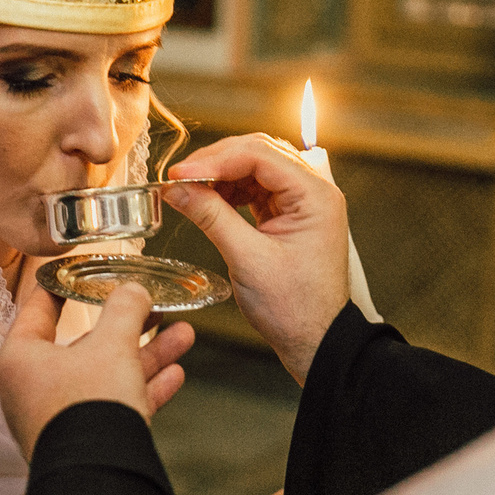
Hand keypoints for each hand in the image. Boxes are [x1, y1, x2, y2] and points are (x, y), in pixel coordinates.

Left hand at [0, 281, 194, 457]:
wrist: (99, 478)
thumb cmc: (89, 405)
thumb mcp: (111, 344)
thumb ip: (124, 310)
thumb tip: (134, 290)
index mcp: (21, 358)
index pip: (38, 309)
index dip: (63, 285)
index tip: (80, 269)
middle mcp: (34, 388)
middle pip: (83, 344)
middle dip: (128, 325)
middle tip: (154, 306)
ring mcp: (60, 417)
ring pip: (107, 375)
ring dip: (147, 355)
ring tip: (184, 335)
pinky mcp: (84, 440)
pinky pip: (116, 405)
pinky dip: (145, 389)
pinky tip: (176, 374)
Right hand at [163, 134, 348, 382]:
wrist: (315, 340)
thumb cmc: (296, 309)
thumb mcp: (247, 259)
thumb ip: (211, 217)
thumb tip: (178, 189)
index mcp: (315, 196)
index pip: (260, 155)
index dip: (215, 160)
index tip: (180, 173)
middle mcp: (314, 192)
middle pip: (259, 153)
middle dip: (216, 162)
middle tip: (180, 178)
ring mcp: (303, 203)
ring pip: (255, 168)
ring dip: (220, 175)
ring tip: (189, 190)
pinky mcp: (290, 216)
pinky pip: (256, 189)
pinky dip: (229, 191)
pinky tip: (208, 200)